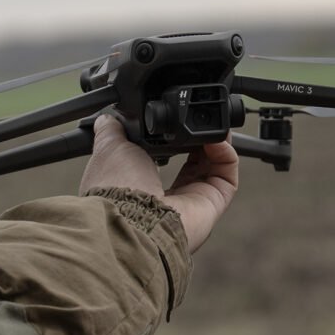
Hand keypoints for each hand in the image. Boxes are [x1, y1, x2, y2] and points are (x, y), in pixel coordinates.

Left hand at [79, 113, 240, 252]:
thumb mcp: (109, 149)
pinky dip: (225, 151)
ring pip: (213, 166)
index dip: (171, 139)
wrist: (131, 216)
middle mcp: (167, 198)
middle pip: (192, 163)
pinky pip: (227, 173)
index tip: (172, 122)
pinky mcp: (213, 203)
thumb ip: (111, 132)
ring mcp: (193, 202)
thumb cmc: (116, 188)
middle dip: (198, 139)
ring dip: (215, 140)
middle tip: (199, 120)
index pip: (161, 160)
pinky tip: (215, 138)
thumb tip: (107, 118)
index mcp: (139, 187)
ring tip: (209, 122)